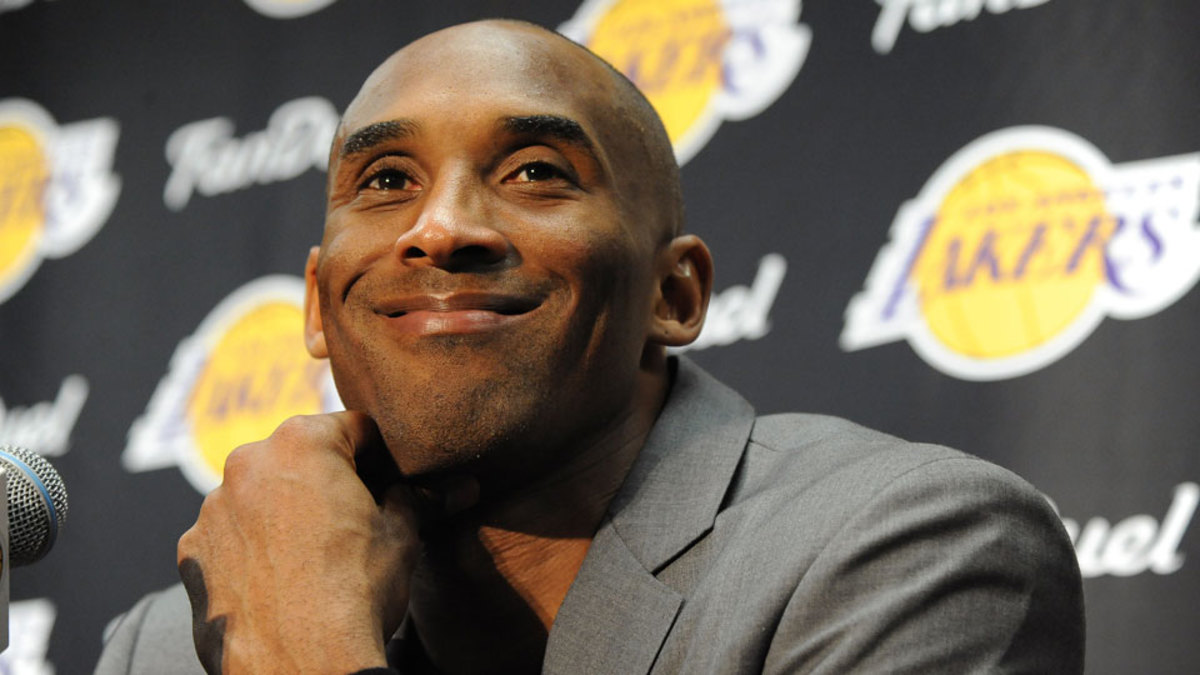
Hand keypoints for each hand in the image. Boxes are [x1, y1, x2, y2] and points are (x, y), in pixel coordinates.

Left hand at [177, 411, 422, 674]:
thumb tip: (459, 487)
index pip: (355, 428)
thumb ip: (419, 498)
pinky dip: (252, 546)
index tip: (391, 484)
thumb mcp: (403, 536)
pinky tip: (280, 578)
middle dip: (328, 480)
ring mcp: (213, 507)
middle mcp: (248, 462)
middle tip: (357, 521)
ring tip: (316, 556)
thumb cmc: (355, 595)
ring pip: (262, 493)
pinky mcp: (192, 550)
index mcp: (303, 442)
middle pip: (301, 456)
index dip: (381, 457)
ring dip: (286, 511)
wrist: (302, 666)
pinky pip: (231, 533)